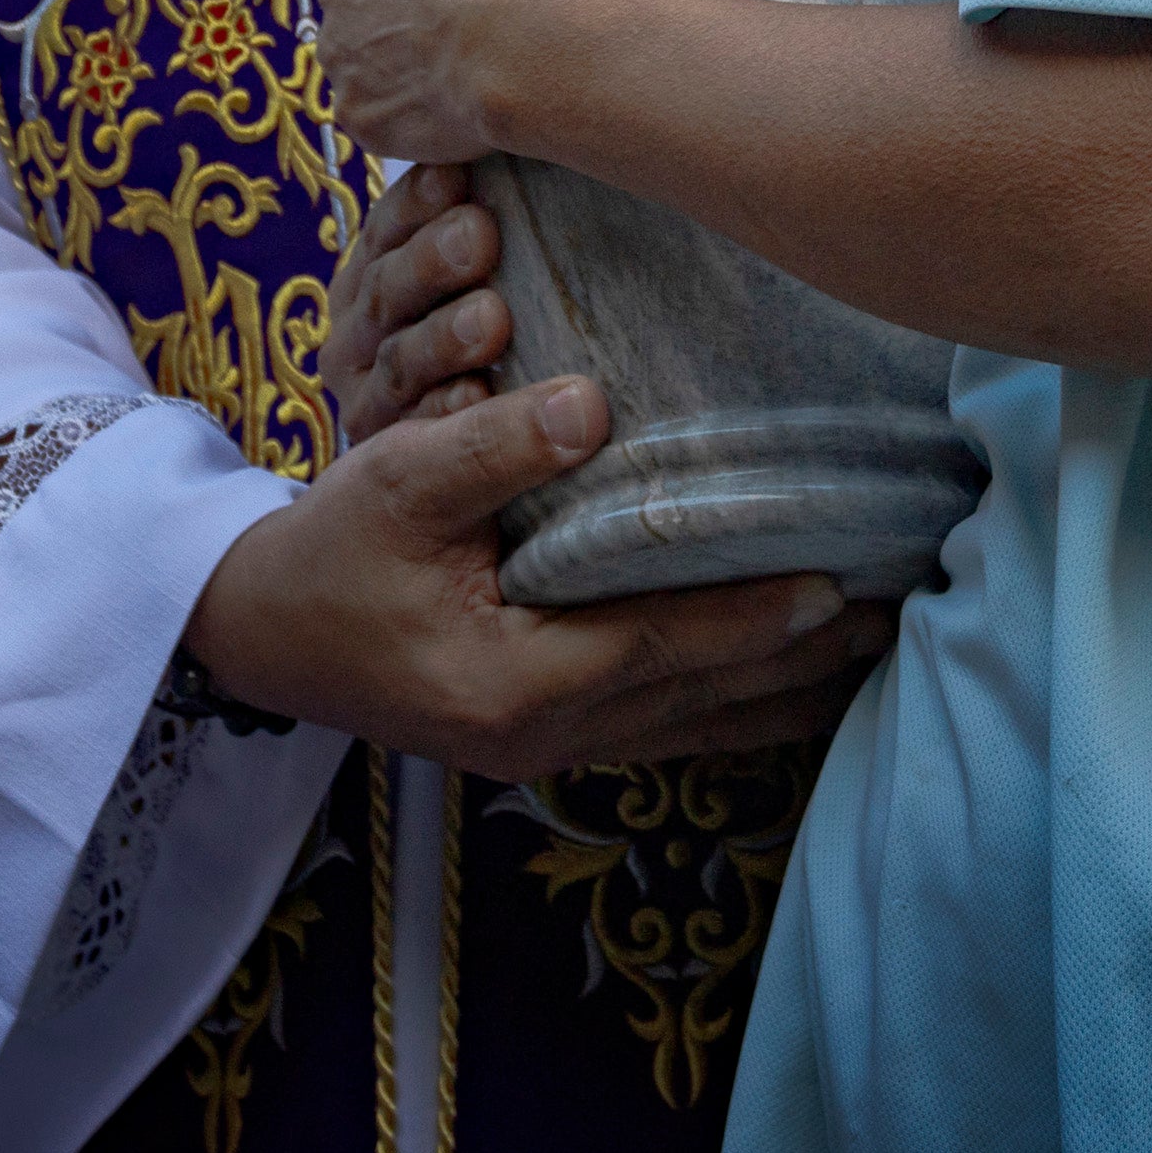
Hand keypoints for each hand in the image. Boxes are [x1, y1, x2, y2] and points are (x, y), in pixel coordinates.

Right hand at [187, 376, 896, 774]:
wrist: (255, 630)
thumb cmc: (325, 552)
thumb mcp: (391, 481)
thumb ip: (491, 444)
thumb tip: (587, 403)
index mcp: (511, 680)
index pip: (662, 645)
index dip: (753, 615)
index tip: (837, 583)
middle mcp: (540, 734)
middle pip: (700, 703)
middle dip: (797, 662)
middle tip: (896, 616)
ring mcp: (540, 749)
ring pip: (691, 728)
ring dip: (777, 690)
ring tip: (866, 648)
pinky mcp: (537, 740)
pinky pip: (662, 731)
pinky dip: (727, 704)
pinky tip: (779, 680)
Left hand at [323, 0, 598, 162]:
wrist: (521, 35)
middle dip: (407, 2)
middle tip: (466, 18)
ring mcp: (343, 56)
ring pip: (369, 54)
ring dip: (402, 57)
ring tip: (462, 68)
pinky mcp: (360, 116)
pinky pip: (382, 115)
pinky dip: (411, 112)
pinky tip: (453, 106)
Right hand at [327, 163, 513, 442]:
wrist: (431, 492)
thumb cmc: (492, 348)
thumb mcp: (468, 279)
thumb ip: (481, 229)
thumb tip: (535, 140)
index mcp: (375, 276)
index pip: (390, 228)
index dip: (418, 201)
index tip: (457, 173)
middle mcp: (361, 334)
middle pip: (390, 289)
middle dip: (433, 259)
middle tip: (481, 233)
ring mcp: (371, 398)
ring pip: (402, 361)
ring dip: (444, 337)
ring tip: (491, 320)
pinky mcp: (388, 461)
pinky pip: (417, 438)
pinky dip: (446, 415)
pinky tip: (476, 398)